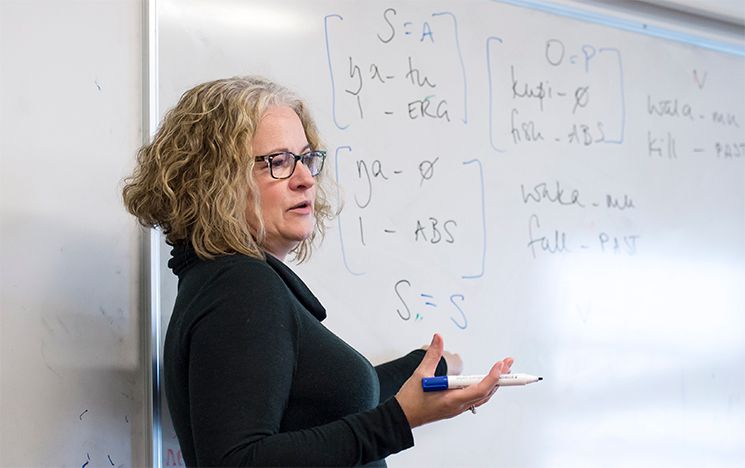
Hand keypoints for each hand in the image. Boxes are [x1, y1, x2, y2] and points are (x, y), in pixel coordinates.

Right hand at [397, 334, 512, 427]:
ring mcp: (458, 408)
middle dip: (500, 377)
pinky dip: (485, 389)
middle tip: (508, 362)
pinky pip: (476, 398)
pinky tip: (487, 381)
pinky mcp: (455, 407)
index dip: (492, 377)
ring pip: (483, 397)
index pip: (479, 389)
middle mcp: (459, 406)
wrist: (402, 417)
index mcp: (452, 400)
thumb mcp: (420, 374)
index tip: (500, 365)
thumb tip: (438, 338)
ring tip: (502, 370)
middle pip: (486, 393)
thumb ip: (432, 355)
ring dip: (494, 384)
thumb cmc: (410, 400)